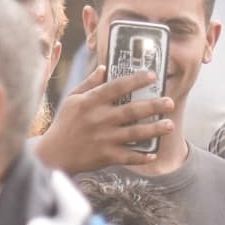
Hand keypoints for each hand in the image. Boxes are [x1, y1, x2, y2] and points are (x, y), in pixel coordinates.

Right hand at [32, 66, 174, 174]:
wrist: (54, 153)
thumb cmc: (64, 123)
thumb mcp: (72, 99)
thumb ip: (89, 83)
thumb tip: (104, 67)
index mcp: (91, 102)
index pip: (117, 86)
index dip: (135, 80)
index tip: (151, 75)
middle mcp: (99, 119)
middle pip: (131, 110)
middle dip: (153, 105)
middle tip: (170, 102)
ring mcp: (104, 138)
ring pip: (135, 133)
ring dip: (154, 129)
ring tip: (170, 125)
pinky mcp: (106, 156)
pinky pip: (128, 156)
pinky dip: (141, 156)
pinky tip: (153, 154)